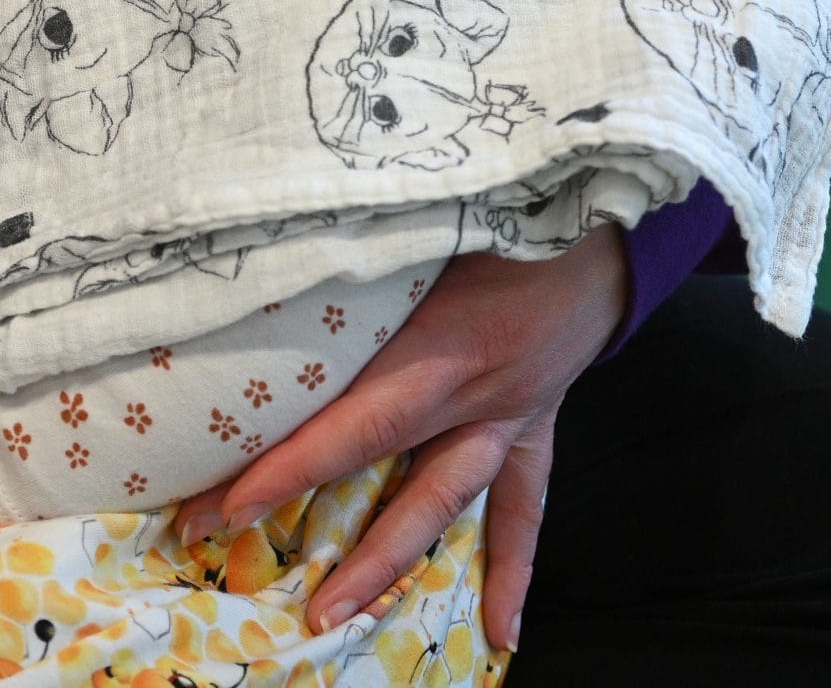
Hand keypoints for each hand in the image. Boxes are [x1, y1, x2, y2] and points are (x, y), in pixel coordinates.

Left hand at [185, 225, 627, 651]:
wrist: (610, 215)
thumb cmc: (509, 200)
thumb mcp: (428, 222)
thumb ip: (363, 251)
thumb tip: (274, 253)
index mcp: (444, 351)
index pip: (351, 428)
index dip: (286, 470)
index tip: (221, 505)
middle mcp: (475, 398)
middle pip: (383, 473)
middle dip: (308, 519)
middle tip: (223, 551)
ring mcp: (510, 417)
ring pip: (446, 505)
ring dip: (389, 563)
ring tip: (335, 618)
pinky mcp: (536, 420)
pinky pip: (526, 505)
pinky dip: (513, 567)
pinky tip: (505, 631)